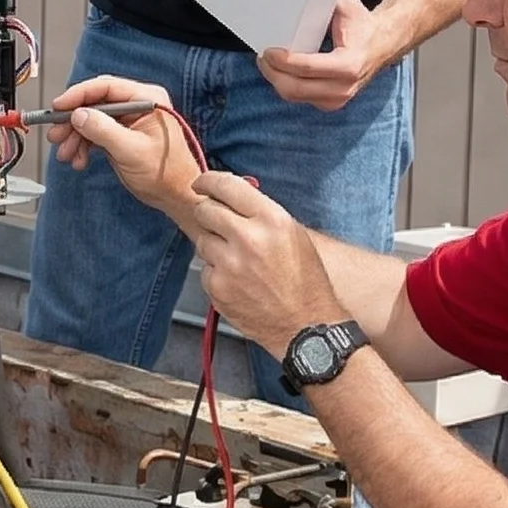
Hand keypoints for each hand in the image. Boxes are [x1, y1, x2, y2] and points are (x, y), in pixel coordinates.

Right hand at [47, 76, 196, 216]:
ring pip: (91, 120)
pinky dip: (83, 146)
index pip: (106, 87)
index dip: (78, 95)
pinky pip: (94, 134)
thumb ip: (103, 130)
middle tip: (57, 134)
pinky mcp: (120, 135)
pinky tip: (78, 159)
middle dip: (73, 121)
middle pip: (94, 103)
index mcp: (146, 99)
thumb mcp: (131, 151)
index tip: (59, 106)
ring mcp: (127, 120)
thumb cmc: (167, 173)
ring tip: (65, 154)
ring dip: (75, 137)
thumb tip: (79, 114)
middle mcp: (136, 105)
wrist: (176, 196)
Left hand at [178, 172, 340, 358]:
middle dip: (208, 213)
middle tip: (217, 223)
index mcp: (272, 220)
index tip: (201, 183)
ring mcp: (230, 264)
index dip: (208, 181)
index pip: (226, 185)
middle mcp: (249, 239)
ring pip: (202, 240)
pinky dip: (216, 273)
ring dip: (214, 246)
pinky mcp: (218, 287)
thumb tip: (230, 196)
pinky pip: (205, 269)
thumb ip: (260, 213)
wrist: (306, 326)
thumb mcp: (293, 235)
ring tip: (239, 261)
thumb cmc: (305, 282)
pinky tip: (238, 282)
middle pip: (205, 210)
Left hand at [259, 0, 392, 110]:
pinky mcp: (331, 104)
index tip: (268, 51)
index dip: (283, 61)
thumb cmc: (361, 25)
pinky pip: (300, 98)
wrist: (381, 46)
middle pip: (295, 88)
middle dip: (272, 73)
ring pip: (294, 96)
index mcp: (349, 64)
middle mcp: (344, 87)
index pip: (307, 68)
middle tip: (262, 57)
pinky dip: (286, 85)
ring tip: (267, 62)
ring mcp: (338, 99)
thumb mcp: (346, 7)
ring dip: (276, 80)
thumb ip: (323, 1)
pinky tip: (280, 71)